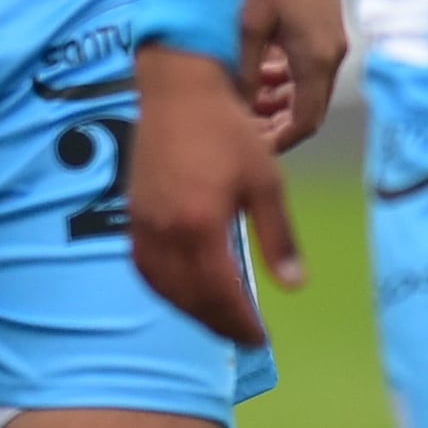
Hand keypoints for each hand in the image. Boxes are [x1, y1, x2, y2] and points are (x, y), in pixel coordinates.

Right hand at [122, 44, 296, 347]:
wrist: (178, 90)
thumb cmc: (227, 130)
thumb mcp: (266, 181)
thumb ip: (278, 237)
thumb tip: (295, 285)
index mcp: (201, 225)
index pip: (220, 292)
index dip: (240, 321)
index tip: (259, 337)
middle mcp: (166, 232)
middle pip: (190, 297)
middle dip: (218, 322)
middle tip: (241, 334)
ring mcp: (144, 224)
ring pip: (163, 286)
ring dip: (190, 310)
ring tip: (217, 317)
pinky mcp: (132, 214)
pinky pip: (144, 266)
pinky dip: (164, 287)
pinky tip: (183, 289)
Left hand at [243, 0, 353, 152]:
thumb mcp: (247, 24)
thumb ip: (244, 72)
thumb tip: (235, 109)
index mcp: (316, 59)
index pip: (304, 122)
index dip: (277, 142)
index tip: (249, 148)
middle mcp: (330, 52)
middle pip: (307, 106)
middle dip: (275, 122)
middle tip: (240, 127)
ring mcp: (329, 35)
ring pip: (305, 84)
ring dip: (277, 97)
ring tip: (243, 99)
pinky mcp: (322, 19)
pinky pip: (305, 61)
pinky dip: (283, 73)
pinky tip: (256, 67)